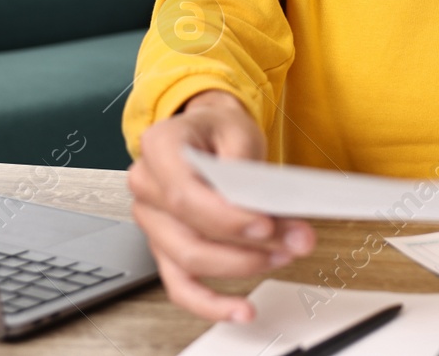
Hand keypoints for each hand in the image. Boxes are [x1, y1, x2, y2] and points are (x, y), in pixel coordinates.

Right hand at [126, 89, 315, 320]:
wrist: (208, 135)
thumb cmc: (219, 131)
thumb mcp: (240, 131)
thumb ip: (247, 169)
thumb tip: (265, 209)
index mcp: (158, 147)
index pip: (184, 195)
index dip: (226, 218)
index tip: (266, 225)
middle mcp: (146, 186)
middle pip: (189, 234)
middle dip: (246, 246)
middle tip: (292, 241)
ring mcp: (152, 221)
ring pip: (189, 262)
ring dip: (241, 267)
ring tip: (283, 255)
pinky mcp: (165, 248)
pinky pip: (180, 286)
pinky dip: (210, 303)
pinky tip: (241, 309)